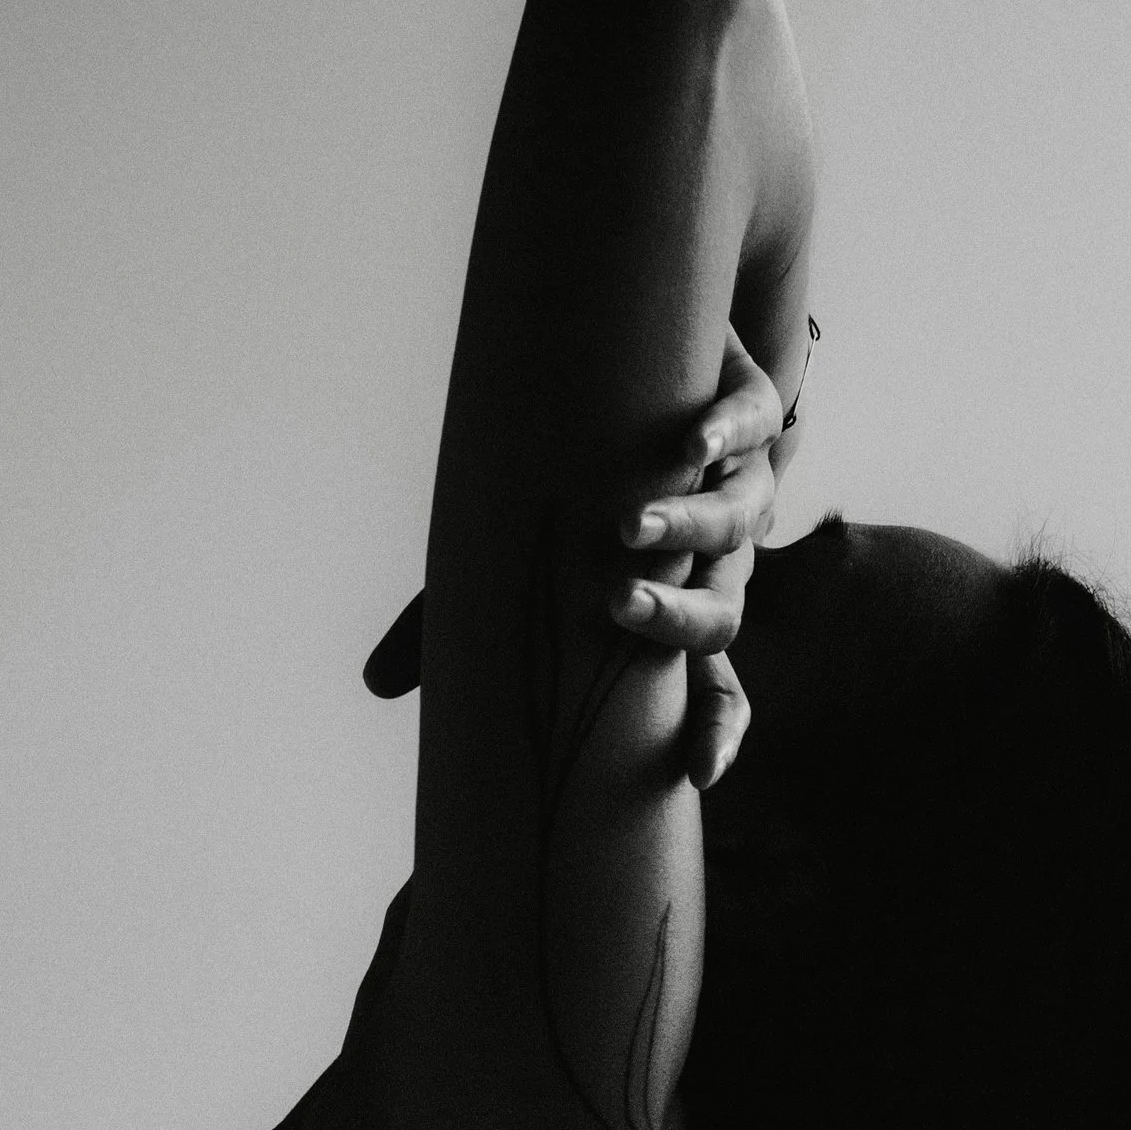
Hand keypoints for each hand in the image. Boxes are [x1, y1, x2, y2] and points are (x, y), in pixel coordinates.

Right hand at [360, 320, 794, 784]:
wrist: (648, 355)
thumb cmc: (573, 478)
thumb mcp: (507, 551)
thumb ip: (455, 617)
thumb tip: (376, 685)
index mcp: (672, 604)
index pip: (710, 687)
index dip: (714, 730)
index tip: (699, 773)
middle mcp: (715, 555)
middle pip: (722, 613)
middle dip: (675, 618)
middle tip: (617, 605)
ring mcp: (739, 484)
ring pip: (735, 522)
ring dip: (685, 527)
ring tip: (627, 525)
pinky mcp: (752, 411)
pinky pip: (754, 427)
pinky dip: (724, 434)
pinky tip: (689, 445)